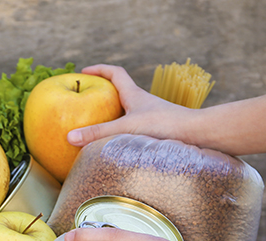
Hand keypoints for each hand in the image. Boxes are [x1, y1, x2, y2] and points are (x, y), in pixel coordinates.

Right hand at [66, 65, 197, 146]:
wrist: (197, 135)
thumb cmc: (163, 126)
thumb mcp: (125, 128)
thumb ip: (97, 133)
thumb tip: (69, 137)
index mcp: (134, 95)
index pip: (115, 73)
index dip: (99, 69)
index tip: (84, 71)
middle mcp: (143, 103)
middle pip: (121, 91)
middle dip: (103, 93)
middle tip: (88, 99)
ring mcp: (151, 116)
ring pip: (128, 111)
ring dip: (114, 114)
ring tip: (99, 125)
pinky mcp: (157, 131)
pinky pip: (135, 127)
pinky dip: (123, 131)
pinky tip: (117, 145)